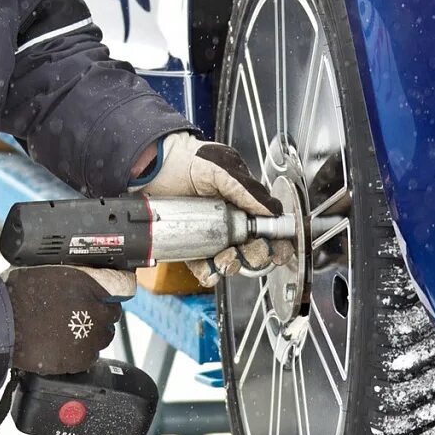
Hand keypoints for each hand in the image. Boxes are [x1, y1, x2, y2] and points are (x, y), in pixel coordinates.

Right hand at [3, 266, 135, 374]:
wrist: (1, 324)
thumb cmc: (19, 292)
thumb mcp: (51, 268)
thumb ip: (78, 272)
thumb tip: (93, 273)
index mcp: (89, 283)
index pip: (124, 285)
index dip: (115, 288)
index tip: (111, 291)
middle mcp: (95, 309)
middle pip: (112, 313)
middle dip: (100, 312)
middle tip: (79, 312)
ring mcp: (89, 336)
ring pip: (103, 336)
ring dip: (92, 332)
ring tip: (69, 329)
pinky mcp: (80, 359)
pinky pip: (90, 355)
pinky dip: (80, 351)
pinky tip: (62, 343)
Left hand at [132, 132, 295, 286]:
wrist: (155, 166)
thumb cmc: (191, 161)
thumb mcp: (223, 168)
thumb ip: (247, 189)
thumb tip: (272, 210)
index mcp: (245, 205)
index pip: (269, 229)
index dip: (277, 243)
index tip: (279, 251)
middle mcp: (231, 224)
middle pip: (253, 251)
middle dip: (256, 256)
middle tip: (250, 251)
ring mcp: (212, 237)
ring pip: (230, 262)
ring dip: (233, 266)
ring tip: (226, 259)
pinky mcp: (191, 247)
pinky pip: (204, 267)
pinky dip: (209, 274)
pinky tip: (209, 270)